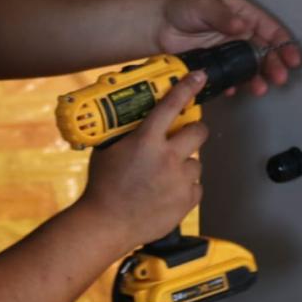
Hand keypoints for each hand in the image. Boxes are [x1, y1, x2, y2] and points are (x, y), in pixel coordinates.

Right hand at [77, 73, 209, 251]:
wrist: (107, 224)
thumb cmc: (103, 187)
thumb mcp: (108, 149)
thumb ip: (126, 133)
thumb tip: (134, 120)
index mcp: (147, 140)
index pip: (171, 105)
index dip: (187, 87)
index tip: (198, 77)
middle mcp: (168, 157)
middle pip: (198, 131)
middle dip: (193, 131)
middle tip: (184, 136)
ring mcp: (180, 180)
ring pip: (197, 162)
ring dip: (186, 164)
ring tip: (167, 174)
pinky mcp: (187, 201)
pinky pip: (196, 187)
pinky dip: (186, 187)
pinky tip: (169, 191)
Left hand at [155, 0, 301, 95]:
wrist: (157, 25)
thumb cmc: (182, 8)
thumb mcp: (204, 5)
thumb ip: (223, 17)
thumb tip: (242, 27)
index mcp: (242, 14)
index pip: (269, 28)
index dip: (283, 43)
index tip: (292, 58)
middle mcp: (240, 32)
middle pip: (264, 50)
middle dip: (274, 64)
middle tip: (280, 77)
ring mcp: (229, 49)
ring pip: (250, 65)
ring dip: (257, 77)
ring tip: (260, 88)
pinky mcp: (217, 64)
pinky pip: (231, 76)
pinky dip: (235, 84)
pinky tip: (235, 90)